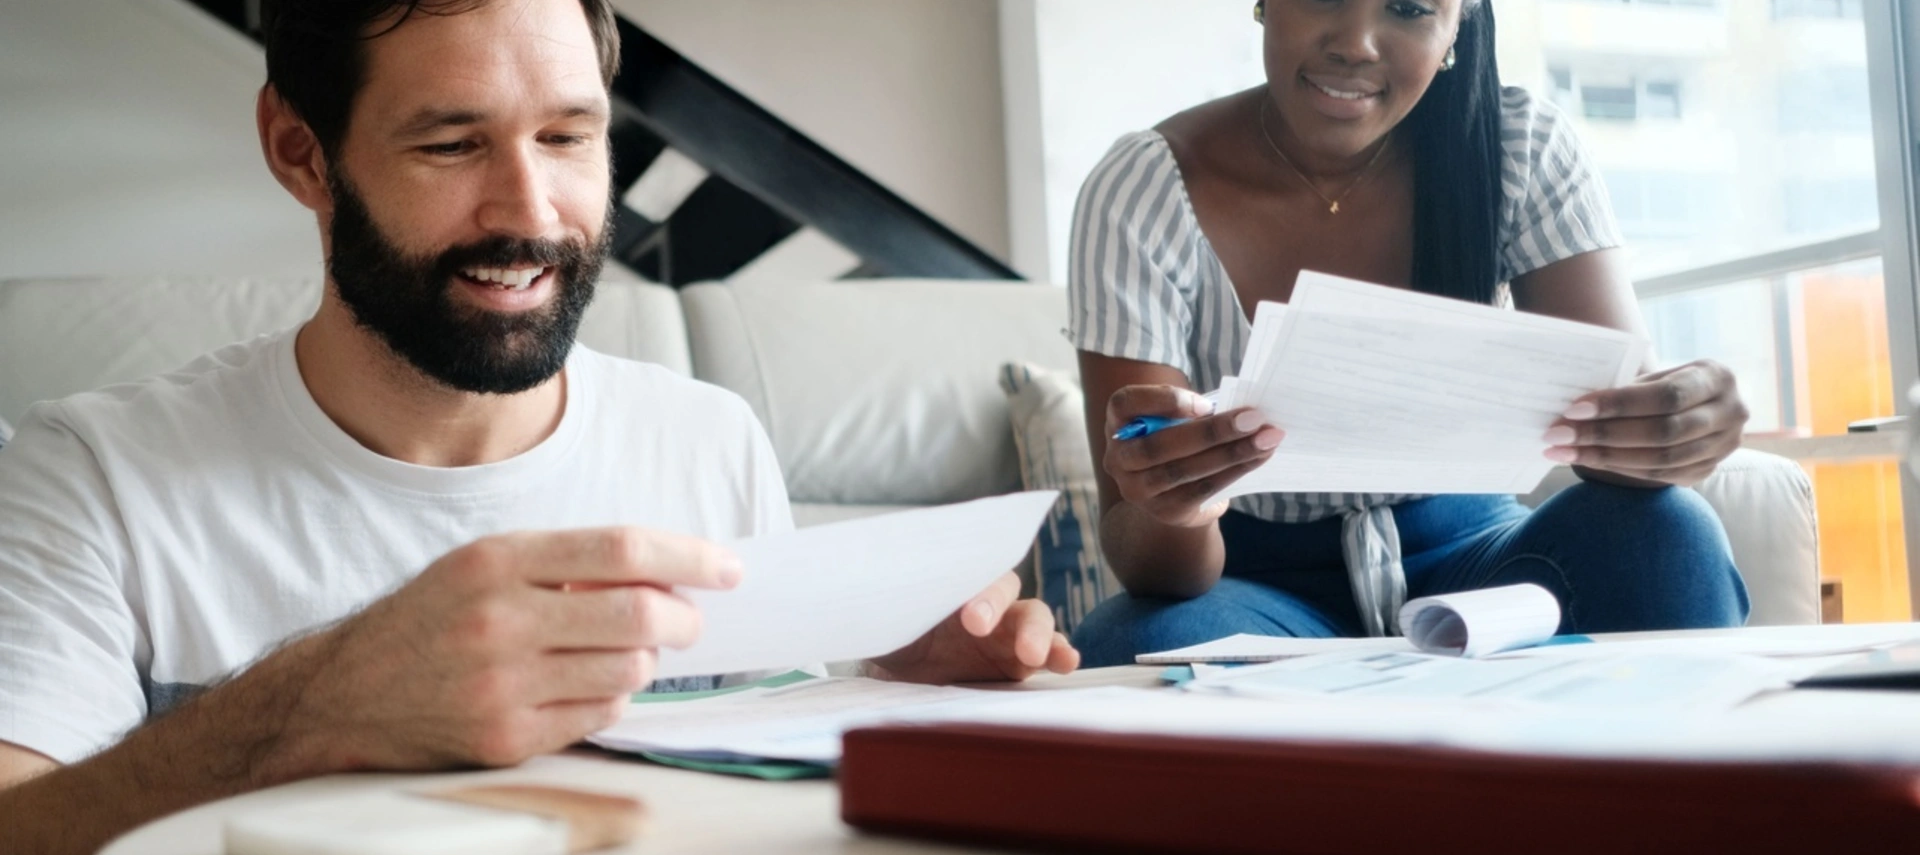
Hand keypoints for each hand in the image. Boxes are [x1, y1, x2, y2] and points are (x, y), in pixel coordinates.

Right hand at [278, 528, 741, 771]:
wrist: (345, 693)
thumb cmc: (431, 620)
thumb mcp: (484, 564)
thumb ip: (566, 563)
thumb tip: (665, 574)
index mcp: (497, 561)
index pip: (620, 549)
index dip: (687, 558)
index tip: (727, 568)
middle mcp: (499, 620)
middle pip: (637, 616)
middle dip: (683, 620)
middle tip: (688, 621)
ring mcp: (502, 685)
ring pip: (628, 670)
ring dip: (645, 661)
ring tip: (620, 652)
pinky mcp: (505, 738)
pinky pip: (600, 715)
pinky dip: (611, 697)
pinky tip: (585, 684)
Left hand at [864, 572, 1079, 683]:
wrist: (897, 669)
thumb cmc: (893, 628)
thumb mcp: (884, 615)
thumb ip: (887, 604)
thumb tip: (860, 595)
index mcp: (954, 577)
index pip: (972, 572)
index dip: (978, 593)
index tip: (969, 619)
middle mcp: (985, 597)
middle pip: (1006, 591)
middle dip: (1002, 611)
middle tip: (987, 634)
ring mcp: (1005, 629)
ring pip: (1035, 622)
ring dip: (1044, 636)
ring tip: (1052, 657)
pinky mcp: (1015, 661)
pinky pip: (1043, 655)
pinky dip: (1057, 656)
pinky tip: (1067, 664)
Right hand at [1104, 385, 1283, 527]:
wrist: (1170, 492)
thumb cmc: (1177, 439)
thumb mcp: (1173, 418)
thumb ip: (1193, 410)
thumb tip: (1241, 408)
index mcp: (1117, 422)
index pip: (1125, 404)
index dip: (1163, 400)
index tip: (1205, 403)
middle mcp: (1119, 458)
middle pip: (1160, 444)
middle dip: (1212, 431)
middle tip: (1253, 419)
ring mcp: (1138, 489)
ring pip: (1185, 470)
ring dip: (1232, 453)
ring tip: (1266, 439)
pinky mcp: (1164, 511)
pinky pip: (1202, 490)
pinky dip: (1234, 471)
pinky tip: (1259, 458)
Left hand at [1543, 360, 1747, 486]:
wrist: (1702, 405)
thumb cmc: (1669, 383)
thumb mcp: (1659, 375)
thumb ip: (1630, 388)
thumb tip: (1575, 408)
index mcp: (1717, 377)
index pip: (1666, 395)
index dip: (1619, 404)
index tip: (1574, 409)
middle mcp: (1731, 413)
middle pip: (1662, 432)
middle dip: (1604, 435)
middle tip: (1557, 434)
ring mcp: (1725, 446)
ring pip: (1660, 459)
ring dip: (1605, 457)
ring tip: (1563, 451)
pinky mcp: (1708, 469)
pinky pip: (1659, 475)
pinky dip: (1620, 469)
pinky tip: (1588, 460)